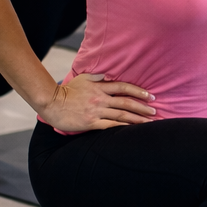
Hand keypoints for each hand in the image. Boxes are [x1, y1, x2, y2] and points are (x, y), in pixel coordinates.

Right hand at [41, 72, 156, 131]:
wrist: (51, 103)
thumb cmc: (66, 91)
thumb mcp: (82, 78)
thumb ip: (97, 77)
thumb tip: (108, 75)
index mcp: (100, 87)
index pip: (124, 87)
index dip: (139, 91)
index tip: (151, 96)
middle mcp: (101, 99)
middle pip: (126, 103)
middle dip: (142, 107)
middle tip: (155, 111)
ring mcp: (96, 111)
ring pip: (121, 115)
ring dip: (137, 119)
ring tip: (149, 123)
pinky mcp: (91, 123)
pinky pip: (111, 126)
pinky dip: (123, 128)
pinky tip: (132, 131)